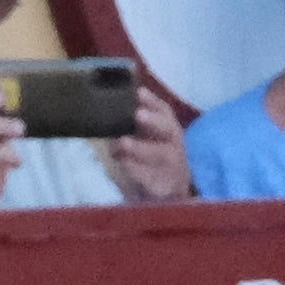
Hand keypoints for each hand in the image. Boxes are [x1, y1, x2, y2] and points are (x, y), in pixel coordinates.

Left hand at [109, 84, 190, 204]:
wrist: (171, 193)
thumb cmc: (153, 160)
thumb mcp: (146, 140)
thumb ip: (132, 125)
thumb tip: (109, 107)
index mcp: (169, 130)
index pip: (164, 111)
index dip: (153, 101)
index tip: (138, 92)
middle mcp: (174, 145)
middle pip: (169, 130)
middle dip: (153, 121)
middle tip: (138, 114)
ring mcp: (172, 167)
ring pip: (160, 154)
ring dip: (141, 148)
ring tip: (123, 142)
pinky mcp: (165, 187)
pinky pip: (152, 178)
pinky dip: (137, 171)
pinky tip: (123, 164)